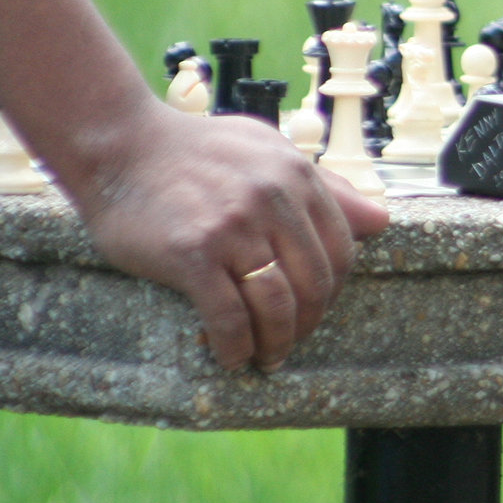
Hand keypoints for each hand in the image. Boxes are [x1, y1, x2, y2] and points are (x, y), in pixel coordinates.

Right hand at [68, 109, 390, 371]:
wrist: (120, 145)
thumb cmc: (197, 149)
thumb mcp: (269, 151)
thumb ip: (325, 187)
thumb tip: (381, 222)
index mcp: (296, 175)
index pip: (340, 250)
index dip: (333, 291)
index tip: (315, 309)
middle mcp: (271, 200)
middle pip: (314, 284)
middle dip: (308, 324)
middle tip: (290, 342)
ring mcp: (233, 228)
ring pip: (277, 306)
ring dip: (277, 343)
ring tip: (266, 357)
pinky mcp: (192, 254)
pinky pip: (228, 317)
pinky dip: (236, 347)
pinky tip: (232, 357)